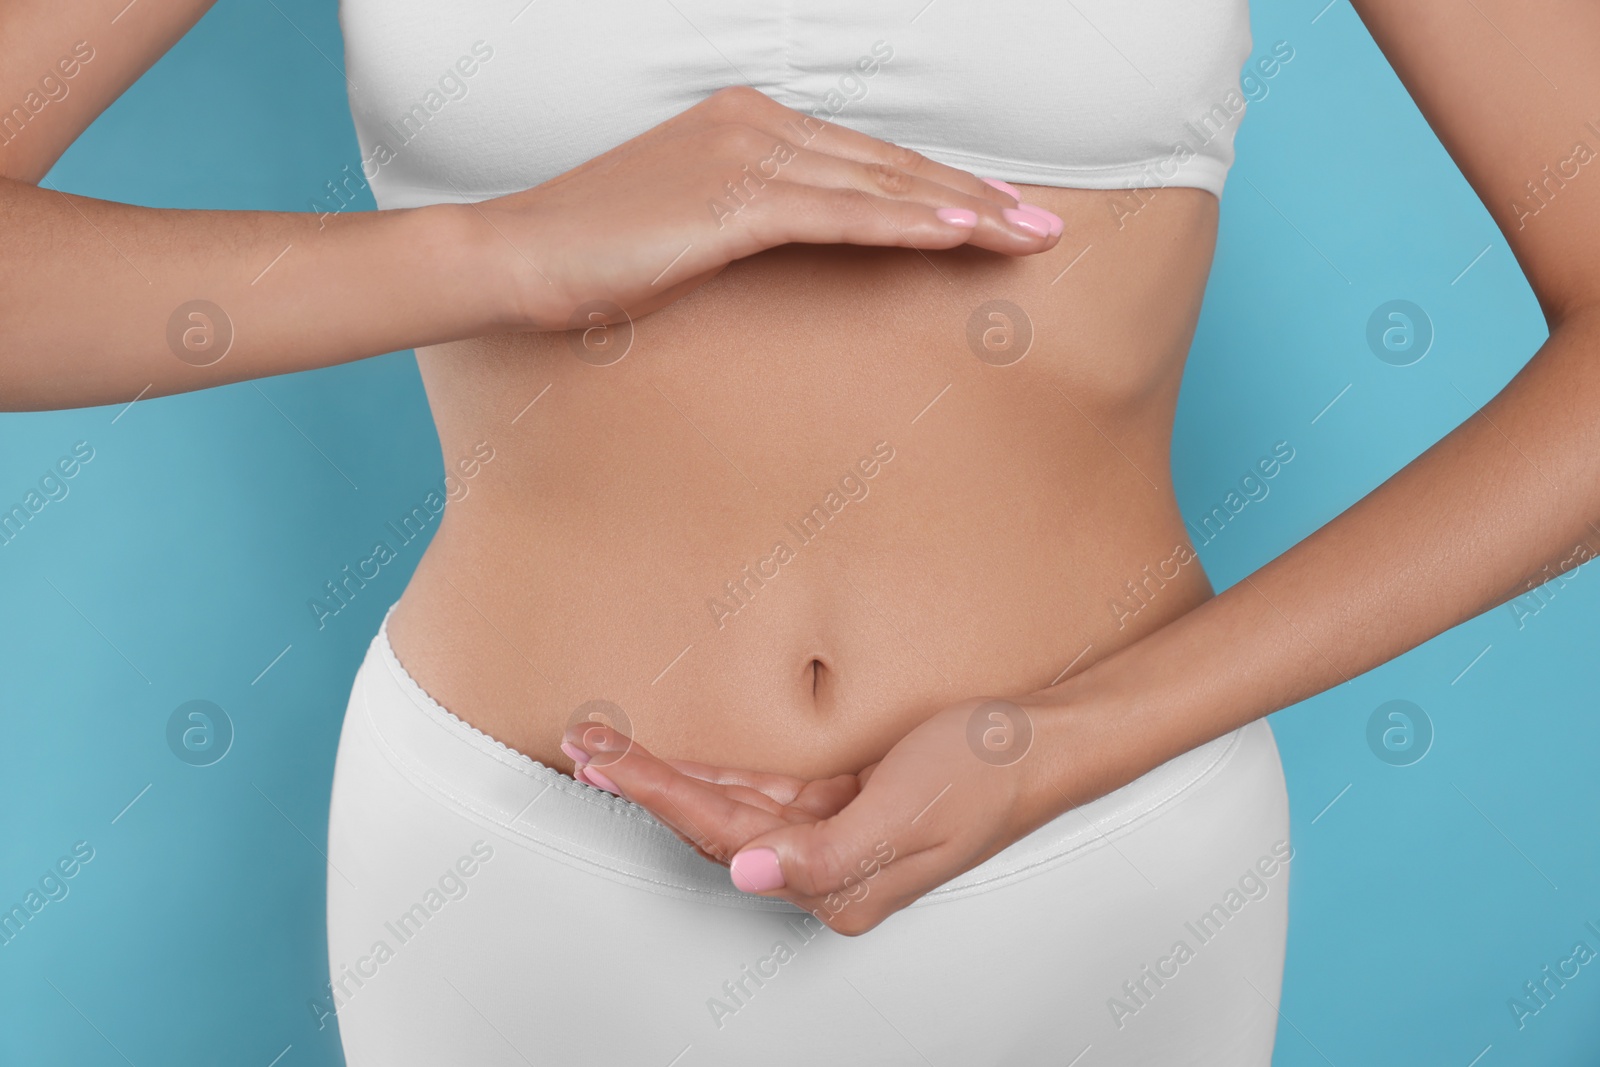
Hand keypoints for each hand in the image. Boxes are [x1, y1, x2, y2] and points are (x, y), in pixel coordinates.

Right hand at [475, 85, 1064, 329]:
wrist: (513, 259)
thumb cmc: (594, 254)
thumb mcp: (689, 225)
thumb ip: (755, 219)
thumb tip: (812, 247)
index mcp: (747, 122)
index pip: (868, 156)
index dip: (942, 185)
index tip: (1001, 212)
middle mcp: (755, 122)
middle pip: (891, 163)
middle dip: (977, 196)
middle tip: (1045, 226)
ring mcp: (745, 155)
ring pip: (881, 183)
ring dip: (965, 211)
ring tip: (1029, 236)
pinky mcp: (733, 199)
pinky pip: (841, 213)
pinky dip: (906, 223)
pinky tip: (961, 236)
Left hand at [562, 695, 1107, 935]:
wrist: (1041, 741)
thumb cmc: (985, 775)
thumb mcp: (907, 815)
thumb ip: (824, 854)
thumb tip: (748, 876)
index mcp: (839, 886)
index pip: (728, 840)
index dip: (663, 796)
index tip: (610, 762)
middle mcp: (826, 868)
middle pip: (716, 825)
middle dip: (647, 785)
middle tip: (585, 746)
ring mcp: (830, 834)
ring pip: (730, 805)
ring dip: (669, 775)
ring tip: (606, 748)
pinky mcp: (840, 801)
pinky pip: (761, 787)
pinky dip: (713, 768)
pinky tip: (670, 756)